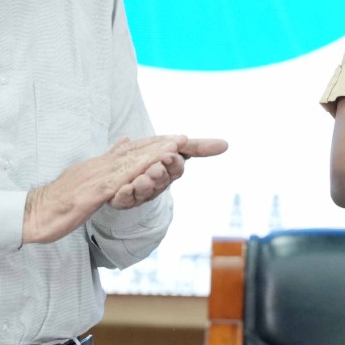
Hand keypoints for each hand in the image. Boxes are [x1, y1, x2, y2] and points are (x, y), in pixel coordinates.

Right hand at [25, 135, 186, 243]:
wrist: (33, 212)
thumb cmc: (60, 198)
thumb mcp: (87, 176)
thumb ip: (107, 160)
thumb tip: (124, 141)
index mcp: (102, 163)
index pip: (135, 149)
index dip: (158, 143)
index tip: (181, 138)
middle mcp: (101, 165)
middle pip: (138, 151)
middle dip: (165, 145)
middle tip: (189, 138)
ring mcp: (96, 178)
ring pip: (130, 164)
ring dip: (154, 156)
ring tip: (176, 148)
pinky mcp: (91, 193)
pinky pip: (116, 183)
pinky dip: (134, 176)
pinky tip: (149, 173)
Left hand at [109, 136, 228, 209]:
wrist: (119, 168)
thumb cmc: (151, 156)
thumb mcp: (172, 146)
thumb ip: (197, 147)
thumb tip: (226, 144)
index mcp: (168, 172)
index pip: (175, 168)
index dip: (173, 162)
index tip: (169, 154)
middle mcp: (156, 184)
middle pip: (161, 181)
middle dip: (159, 175)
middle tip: (155, 168)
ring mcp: (139, 194)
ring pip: (144, 192)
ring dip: (143, 186)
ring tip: (140, 180)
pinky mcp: (123, 200)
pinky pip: (124, 200)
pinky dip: (124, 195)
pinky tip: (123, 189)